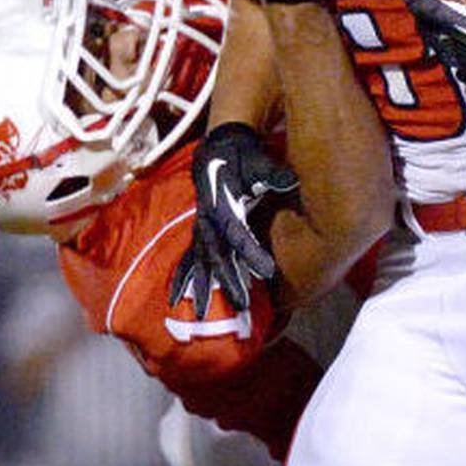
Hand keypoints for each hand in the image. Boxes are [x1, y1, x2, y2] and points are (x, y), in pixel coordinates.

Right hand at [169, 122, 299, 317]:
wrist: (218, 150)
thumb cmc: (242, 158)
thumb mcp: (259, 163)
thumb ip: (273, 174)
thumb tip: (290, 180)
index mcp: (225, 206)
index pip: (240, 235)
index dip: (252, 253)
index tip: (268, 272)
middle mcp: (210, 222)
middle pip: (220, 256)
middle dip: (229, 281)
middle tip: (242, 305)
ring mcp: (202, 229)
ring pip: (202, 263)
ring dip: (203, 288)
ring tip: (201, 315)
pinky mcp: (201, 233)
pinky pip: (189, 260)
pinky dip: (182, 279)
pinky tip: (174, 299)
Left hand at [401, 0, 465, 98]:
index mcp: (461, 23)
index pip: (427, 9)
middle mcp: (460, 45)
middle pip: (431, 33)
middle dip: (424, 22)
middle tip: (423, 10)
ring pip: (445, 54)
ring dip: (441, 43)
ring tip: (443, 34)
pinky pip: (465, 72)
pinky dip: (463, 66)